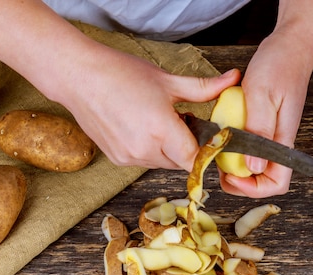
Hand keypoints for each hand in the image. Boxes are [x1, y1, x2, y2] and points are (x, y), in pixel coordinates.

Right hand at [53, 46, 240, 170]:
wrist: (80, 78)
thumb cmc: (121, 74)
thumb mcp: (167, 80)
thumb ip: (203, 88)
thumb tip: (232, 80)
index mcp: (161, 130)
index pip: (194, 158)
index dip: (205, 150)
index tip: (209, 139)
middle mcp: (144, 150)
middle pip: (179, 163)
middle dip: (186, 147)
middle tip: (181, 121)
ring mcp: (128, 157)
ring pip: (161, 163)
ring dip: (167, 150)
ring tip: (158, 121)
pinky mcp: (117, 159)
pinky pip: (143, 161)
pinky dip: (149, 149)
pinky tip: (141, 126)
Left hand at [219, 29, 312, 196]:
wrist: (289, 45)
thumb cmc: (278, 65)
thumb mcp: (261, 95)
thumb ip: (258, 131)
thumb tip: (253, 168)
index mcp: (283, 139)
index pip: (277, 183)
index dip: (252, 188)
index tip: (229, 175)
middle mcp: (278, 142)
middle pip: (263, 180)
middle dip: (239, 182)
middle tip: (216, 165)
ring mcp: (271, 135)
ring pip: (254, 166)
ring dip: (233, 166)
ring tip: (215, 151)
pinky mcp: (263, 126)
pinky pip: (249, 148)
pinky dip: (233, 149)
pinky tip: (220, 136)